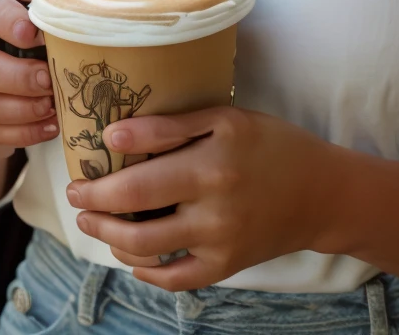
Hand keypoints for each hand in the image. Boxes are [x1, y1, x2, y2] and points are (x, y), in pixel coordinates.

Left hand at [65, 107, 333, 288]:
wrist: (321, 192)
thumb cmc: (270, 144)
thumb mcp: (225, 118)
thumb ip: (170, 126)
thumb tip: (113, 135)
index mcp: (210, 166)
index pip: (137, 184)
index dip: (98, 184)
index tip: (77, 173)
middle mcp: (213, 211)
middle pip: (135, 222)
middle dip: (95, 212)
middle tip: (77, 199)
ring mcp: (219, 245)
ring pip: (147, 254)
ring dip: (111, 240)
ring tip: (96, 223)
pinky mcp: (226, 268)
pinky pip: (175, 279)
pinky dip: (147, 272)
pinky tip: (133, 257)